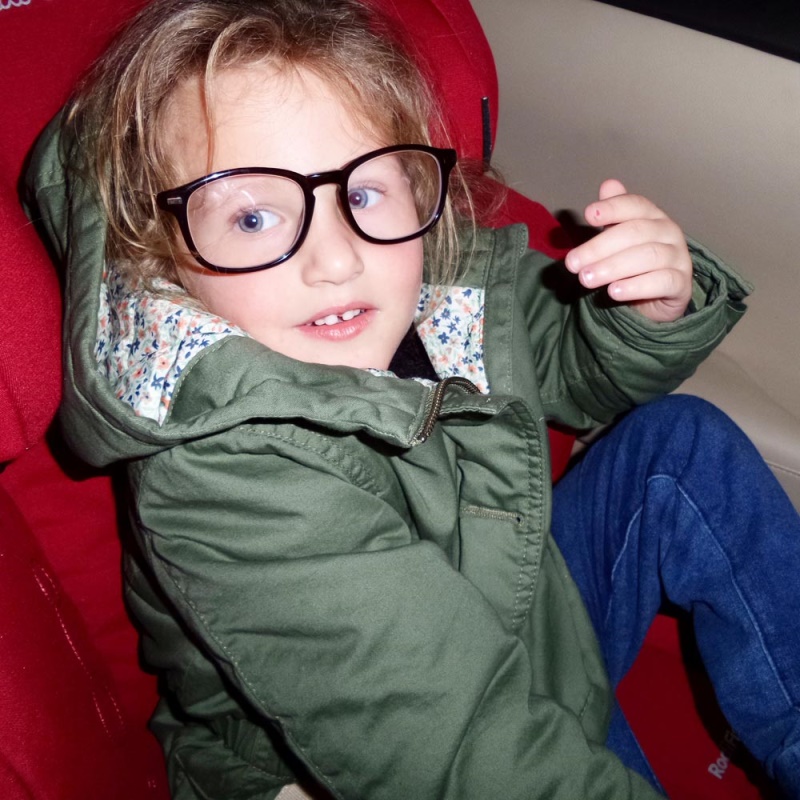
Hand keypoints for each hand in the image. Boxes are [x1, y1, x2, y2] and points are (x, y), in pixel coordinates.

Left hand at [564, 179, 692, 321]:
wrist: (657, 298)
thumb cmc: (634, 264)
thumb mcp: (618, 239)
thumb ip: (612, 216)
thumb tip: (608, 184)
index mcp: (653, 216)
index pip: (634, 205)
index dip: (612, 208)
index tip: (588, 215)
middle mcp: (669, 232)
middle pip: (635, 232)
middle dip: (600, 247)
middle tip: (572, 263)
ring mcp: (679, 257)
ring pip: (648, 257)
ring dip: (613, 267)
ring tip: (586, 279)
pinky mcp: (682, 284)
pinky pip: (662, 282)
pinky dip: (636, 286)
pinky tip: (614, 292)